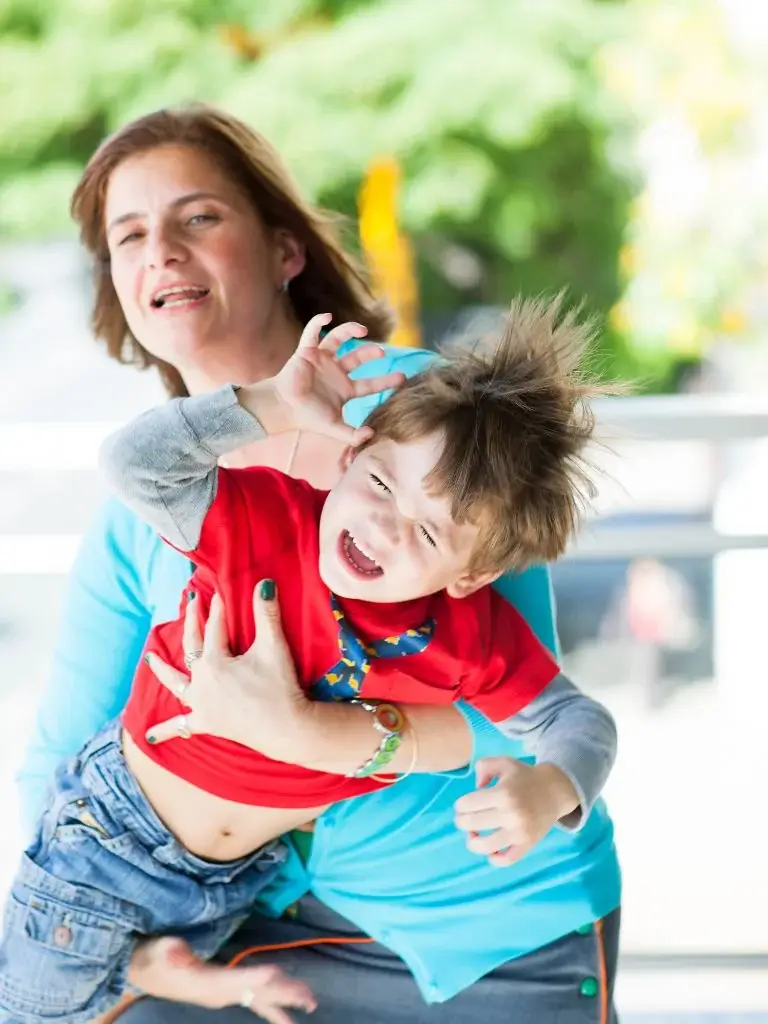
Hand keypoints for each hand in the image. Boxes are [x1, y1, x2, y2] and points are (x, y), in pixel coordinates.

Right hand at [129, 936, 315, 1022]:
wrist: (143, 969)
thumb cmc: (152, 955)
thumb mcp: (160, 950)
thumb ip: (171, 952)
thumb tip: (175, 952)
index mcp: (206, 984)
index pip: (235, 981)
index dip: (254, 977)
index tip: (274, 973)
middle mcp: (219, 993)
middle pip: (256, 995)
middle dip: (283, 996)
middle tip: (311, 1001)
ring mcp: (221, 994)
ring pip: (258, 999)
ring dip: (284, 1001)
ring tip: (310, 1004)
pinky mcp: (222, 990)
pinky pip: (252, 998)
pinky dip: (270, 1000)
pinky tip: (284, 1003)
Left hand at [144, 582, 311, 754]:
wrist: (286, 728)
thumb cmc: (280, 686)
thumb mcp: (273, 646)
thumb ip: (266, 613)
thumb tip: (263, 583)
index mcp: (214, 661)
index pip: (215, 627)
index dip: (218, 609)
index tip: (219, 592)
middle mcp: (201, 682)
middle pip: (192, 646)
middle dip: (192, 622)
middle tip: (191, 601)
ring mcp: (201, 704)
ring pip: (177, 683)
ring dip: (163, 671)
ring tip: (151, 659)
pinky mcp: (207, 724)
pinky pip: (181, 727)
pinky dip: (165, 730)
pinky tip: (151, 736)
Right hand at [246, 313, 404, 445]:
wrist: (284, 409)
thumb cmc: (308, 418)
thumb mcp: (334, 428)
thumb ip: (353, 435)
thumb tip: (373, 434)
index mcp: (345, 389)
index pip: (370, 384)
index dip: (386, 381)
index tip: (402, 378)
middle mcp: (336, 372)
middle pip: (358, 357)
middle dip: (370, 353)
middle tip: (381, 352)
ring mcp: (322, 360)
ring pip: (338, 340)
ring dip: (349, 331)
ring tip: (361, 329)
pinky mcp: (306, 352)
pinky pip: (312, 333)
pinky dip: (318, 322)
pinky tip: (327, 317)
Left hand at [453, 757, 578, 866]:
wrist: (554, 791)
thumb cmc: (524, 776)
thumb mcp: (503, 762)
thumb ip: (483, 766)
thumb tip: (476, 787)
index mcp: (502, 793)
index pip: (467, 804)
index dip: (460, 805)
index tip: (463, 805)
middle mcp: (510, 814)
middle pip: (471, 824)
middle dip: (462, 821)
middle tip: (464, 818)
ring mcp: (519, 832)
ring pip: (485, 846)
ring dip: (472, 842)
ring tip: (473, 835)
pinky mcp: (527, 845)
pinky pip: (506, 860)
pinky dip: (494, 859)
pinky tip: (491, 850)